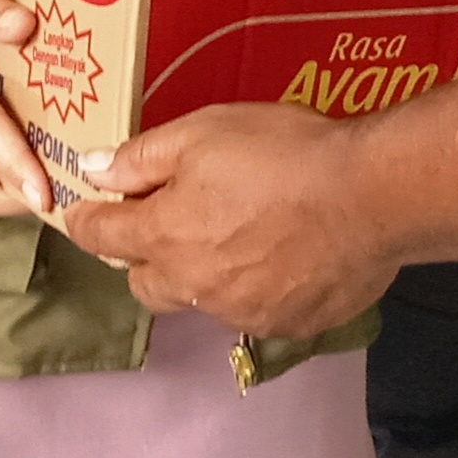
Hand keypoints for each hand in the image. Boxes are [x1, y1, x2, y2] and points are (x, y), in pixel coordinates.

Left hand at [67, 105, 397, 336]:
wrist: (371, 197)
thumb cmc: (285, 154)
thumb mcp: (204, 132)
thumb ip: (142, 158)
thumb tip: (92, 172)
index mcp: (164, 235)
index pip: (99, 236)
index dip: (87, 219)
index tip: (86, 212)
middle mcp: (192, 285)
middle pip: (143, 282)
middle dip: (144, 256)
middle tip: (169, 223)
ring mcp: (240, 312)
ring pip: (199, 299)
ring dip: (204, 273)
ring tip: (241, 234)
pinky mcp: (285, 324)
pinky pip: (254, 311)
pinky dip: (256, 287)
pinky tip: (284, 256)